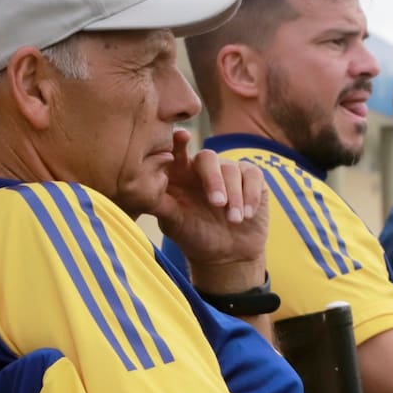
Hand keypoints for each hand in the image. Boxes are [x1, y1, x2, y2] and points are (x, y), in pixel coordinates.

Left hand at [153, 130, 268, 291]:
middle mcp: (203, 169)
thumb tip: (139, 189)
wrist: (227, 256)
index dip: (179, 142)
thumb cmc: (194, 238)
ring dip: (235, 196)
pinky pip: (253, 176)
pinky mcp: (251, 179)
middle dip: (214, 180)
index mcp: (179, 174)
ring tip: (234, 220)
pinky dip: (251, 196)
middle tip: (217, 203)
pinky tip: (248, 215)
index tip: (182, 137)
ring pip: (232, 169)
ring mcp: (229, 172)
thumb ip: (159, 203)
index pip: (177, 151)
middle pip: (208, 158)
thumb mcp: (173, 223)